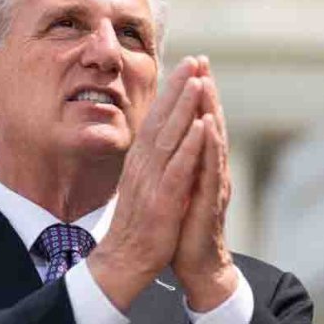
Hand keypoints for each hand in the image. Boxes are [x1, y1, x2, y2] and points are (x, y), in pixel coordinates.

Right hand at [88, 57, 204, 311]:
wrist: (122, 263)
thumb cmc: (137, 227)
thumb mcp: (142, 187)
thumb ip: (150, 164)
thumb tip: (159, 142)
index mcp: (140, 163)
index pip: (156, 120)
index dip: (170, 93)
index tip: (185, 68)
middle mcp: (143, 166)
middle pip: (162, 120)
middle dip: (178, 88)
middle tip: (194, 60)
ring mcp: (151, 183)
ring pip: (169, 138)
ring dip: (184, 108)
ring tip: (198, 81)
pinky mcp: (161, 202)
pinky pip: (177, 169)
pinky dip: (189, 146)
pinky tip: (200, 127)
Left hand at [172, 56, 237, 312]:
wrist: (196, 266)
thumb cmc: (185, 227)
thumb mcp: (179, 188)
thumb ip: (181, 163)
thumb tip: (173, 139)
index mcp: (200, 166)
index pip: (198, 124)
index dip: (195, 95)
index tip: (189, 66)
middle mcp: (210, 171)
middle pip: (210, 124)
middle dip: (205, 92)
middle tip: (201, 62)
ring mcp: (212, 186)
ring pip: (213, 143)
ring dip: (210, 111)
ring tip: (205, 83)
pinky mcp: (209, 204)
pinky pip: (209, 171)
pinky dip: (209, 147)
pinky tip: (207, 127)